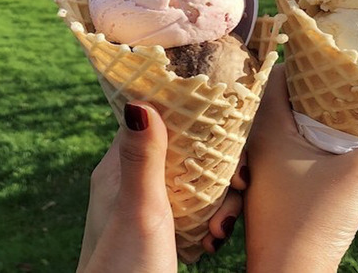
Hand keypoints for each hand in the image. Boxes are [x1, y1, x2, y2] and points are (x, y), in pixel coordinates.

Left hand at [77, 102, 249, 271]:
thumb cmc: (126, 270)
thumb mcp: (140, 211)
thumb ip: (144, 159)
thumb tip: (140, 101)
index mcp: (119, 169)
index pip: (157, 119)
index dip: (192, 115)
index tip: (227, 124)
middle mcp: (134, 183)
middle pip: (187, 150)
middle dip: (218, 165)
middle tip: (238, 184)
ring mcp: (150, 207)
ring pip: (198, 181)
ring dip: (220, 199)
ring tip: (222, 227)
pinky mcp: (165, 231)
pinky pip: (198, 209)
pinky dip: (212, 220)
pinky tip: (214, 240)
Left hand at [244, 65, 357, 272]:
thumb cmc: (312, 222)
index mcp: (268, 130)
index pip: (278, 78)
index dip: (305, 65)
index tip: (332, 59)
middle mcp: (259, 146)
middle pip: (285, 103)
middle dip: (316, 93)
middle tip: (346, 85)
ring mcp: (264, 171)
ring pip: (289, 131)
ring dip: (315, 123)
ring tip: (347, 116)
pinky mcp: (273, 192)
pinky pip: (291, 155)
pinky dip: (312, 147)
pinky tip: (336, 155)